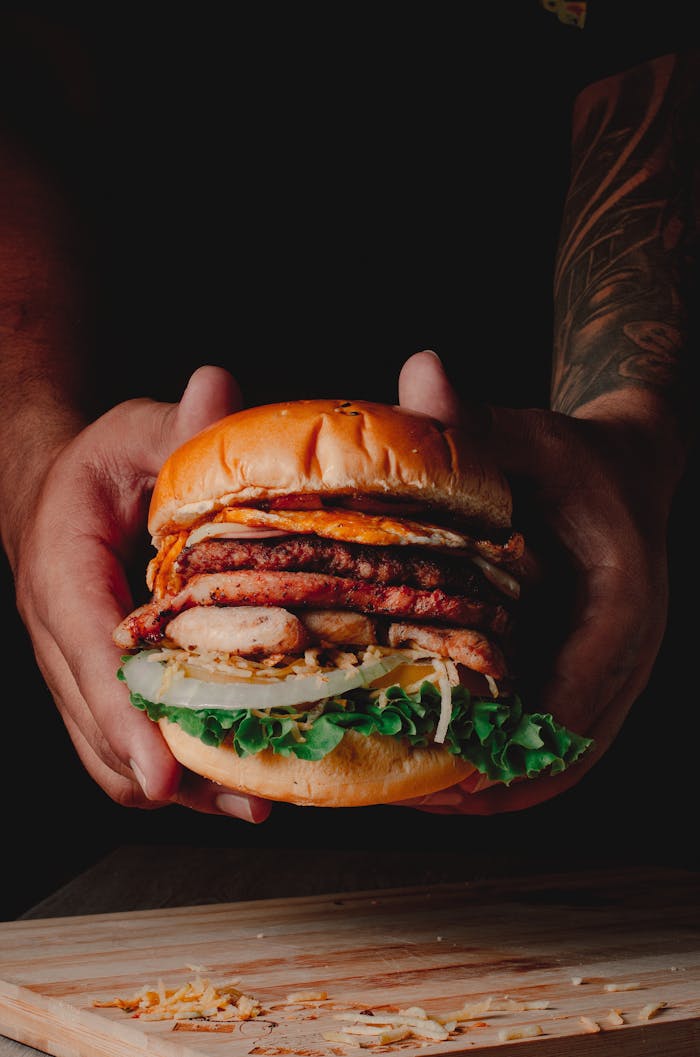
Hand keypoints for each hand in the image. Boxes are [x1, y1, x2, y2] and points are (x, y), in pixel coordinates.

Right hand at [8, 366, 271, 821]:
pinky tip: (233, 777)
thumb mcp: (134, 431)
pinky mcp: (101, 683)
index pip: (88, 655)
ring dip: (175, 786)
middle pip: (98, 725)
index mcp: (61, 572)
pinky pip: (125, 743)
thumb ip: (173, 424)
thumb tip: (218, 387)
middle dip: (165, 771)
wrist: (58, 490)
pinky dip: (175, 769)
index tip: (167, 771)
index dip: (125, 717)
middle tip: (249, 798)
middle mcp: (62, 634)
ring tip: (254, 801)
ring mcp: (77, 667)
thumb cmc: (100, 462)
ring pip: (108, 751)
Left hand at [397, 350, 683, 813]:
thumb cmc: (573, 455)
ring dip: (492, 787)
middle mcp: (624, 650)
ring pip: (560, 757)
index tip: (450, 777)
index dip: (515, 749)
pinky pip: (549, 736)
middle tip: (409, 797)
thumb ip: (476, 420)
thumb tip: (420, 369)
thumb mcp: (528, 434)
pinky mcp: (584, 673)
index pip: (577, 699)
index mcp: (623, 602)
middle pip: (569, 751)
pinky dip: (501, 760)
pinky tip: (437, 763)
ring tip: (413, 795)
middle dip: (491, 787)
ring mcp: (608, 669)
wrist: (622, 466)